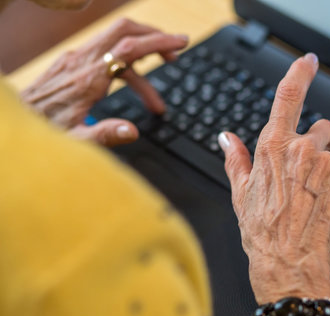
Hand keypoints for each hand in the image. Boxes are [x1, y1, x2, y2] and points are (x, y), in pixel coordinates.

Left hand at [20, 18, 188, 146]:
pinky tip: (132, 77)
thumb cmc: (45, 130)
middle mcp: (82, 62)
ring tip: (160, 75)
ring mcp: (76, 58)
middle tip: (175, 50)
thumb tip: (134, 131)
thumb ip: (106, 135)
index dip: (158, 41)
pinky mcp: (72, 62)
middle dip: (154, 36)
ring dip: (142, 49)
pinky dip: (126, 58)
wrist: (19, 120)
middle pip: (124, 31)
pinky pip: (106, 50)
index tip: (180, 43)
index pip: (129, 49)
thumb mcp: (76, 140)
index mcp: (88, 79)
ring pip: (116, 38)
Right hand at [219, 54, 329, 303]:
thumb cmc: (262, 233)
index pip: (288, 97)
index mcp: (273, 148)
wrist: (289, 265)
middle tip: (305, 175)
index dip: (300, 74)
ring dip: (326, 171)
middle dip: (317, 145)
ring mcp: (328, 165)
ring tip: (311, 200)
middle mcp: (302, 150)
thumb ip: (236, 158)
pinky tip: (324, 208)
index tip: (308, 62)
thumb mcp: (240, 193)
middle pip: (322, 129)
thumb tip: (226, 138)